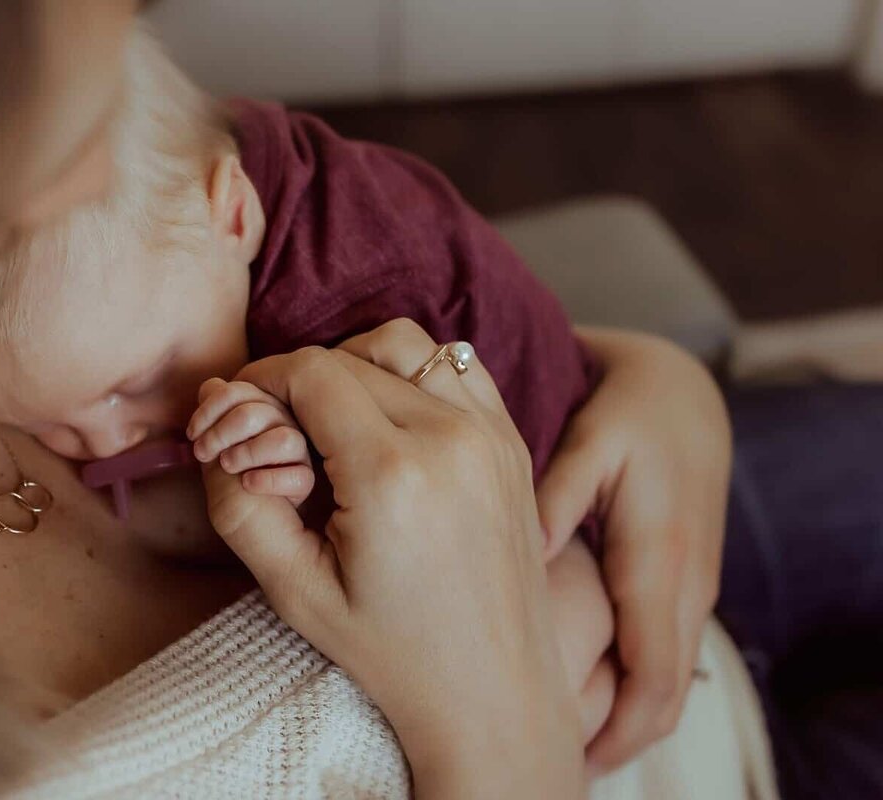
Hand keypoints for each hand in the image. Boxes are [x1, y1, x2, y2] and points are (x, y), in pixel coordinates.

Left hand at [187, 378, 314, 506]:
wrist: (251, 541)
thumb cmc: (232, 501)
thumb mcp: (213, 459)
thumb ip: (215, 423)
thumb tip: (211, 384)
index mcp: (261, 416)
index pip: (241, 391)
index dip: (211, 408)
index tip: (193, 434)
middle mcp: (281, 428)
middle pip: (257, 410)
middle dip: (222, 431)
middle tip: (203, 453)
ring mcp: (298, 455)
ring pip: (283, 437)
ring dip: (247, 453)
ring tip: (230, 469)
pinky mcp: (305, 481)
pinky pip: (297, 472)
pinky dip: (267, 479)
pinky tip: (249, 486)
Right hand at [201, 319, 585, 798]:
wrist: (492, 689)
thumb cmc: (391, 651)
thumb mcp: (294, 590)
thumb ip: (240, 505)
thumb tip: (218, 428)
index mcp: (393, 474)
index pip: (310, 373)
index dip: (261, 382)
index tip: (241, 415)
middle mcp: (451, 438)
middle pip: (349, 355)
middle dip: (297, 382)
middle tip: (278, 434)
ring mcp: (491, 434)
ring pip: (404, 342)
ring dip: (354, 363)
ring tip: (331, 422)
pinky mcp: (511, 440)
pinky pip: (453, 365)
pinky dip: (409, 371)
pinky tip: (386, 420)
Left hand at [537, 326, 730, 771]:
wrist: (683, 389)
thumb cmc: (629, 411)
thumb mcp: (593, 443)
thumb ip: (559, 497)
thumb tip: (524, 553)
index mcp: (658, 562)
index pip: (651, 676)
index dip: (615, 730)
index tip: (565, 760)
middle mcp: (683, 586)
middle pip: (663, 697)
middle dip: (617, 742)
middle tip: (555, 768)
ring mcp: (689, 586)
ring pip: (665, 680)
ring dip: (624, 720)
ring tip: (566, 746)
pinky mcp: (678, 578)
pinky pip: (662, 653)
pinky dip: (632, 688)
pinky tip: (587, 695)